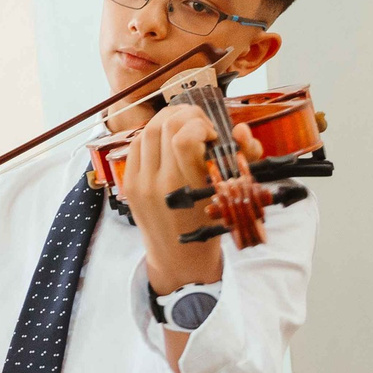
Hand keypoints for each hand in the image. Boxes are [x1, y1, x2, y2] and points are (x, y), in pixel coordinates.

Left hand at [129, 104, 265, 290]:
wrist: (178, 258)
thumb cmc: (212, 227)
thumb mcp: (233, 195)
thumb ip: (243, 159)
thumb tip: (240, 130)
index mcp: (188, 187)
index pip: (184, 137)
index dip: (201, 124)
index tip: (213, 134)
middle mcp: (160, 183)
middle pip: (164, 125)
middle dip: (187, 114)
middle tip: (201, 123)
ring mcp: (140, 183)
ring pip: (147, 130)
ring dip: (168, 118)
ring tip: (185, 123)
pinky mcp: (129, 184)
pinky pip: (135, 145)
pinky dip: (152, 133)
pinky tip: (167, 139)